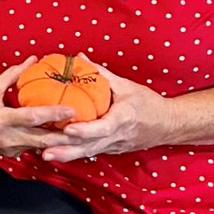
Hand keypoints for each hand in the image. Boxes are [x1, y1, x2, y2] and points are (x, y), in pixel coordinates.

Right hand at [0, 58, 75, 156]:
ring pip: (39, 146)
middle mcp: (6, 137)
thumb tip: (32, 60)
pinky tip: (55, 137)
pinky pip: (31, 148)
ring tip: (75, 134)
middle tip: (83, 130)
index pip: (32, 117)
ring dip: (56, 141)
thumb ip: (13, 74)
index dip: (52, 114)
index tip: (70, 110)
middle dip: (64, 136)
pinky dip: (43, 143)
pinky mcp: (10, 154)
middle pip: (41, 139)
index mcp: (0, 118)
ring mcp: (9, 148)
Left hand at [40, 63, 172, 162]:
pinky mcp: (111, 149)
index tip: (69, 129)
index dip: (85, 130)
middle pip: (90, 146)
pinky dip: (74, 154)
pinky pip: (91, 152)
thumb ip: (101, 73)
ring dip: (66, 155)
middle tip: (44, 150)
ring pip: (88, 153)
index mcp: (123, 119)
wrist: (169, 125)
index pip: (103, 127)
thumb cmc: (149, 103)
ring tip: (45, 155)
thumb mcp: (126, 86)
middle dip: (66, 148)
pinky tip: (58, 154)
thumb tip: (79, 57)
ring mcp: (114, 146)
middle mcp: (117, 136)